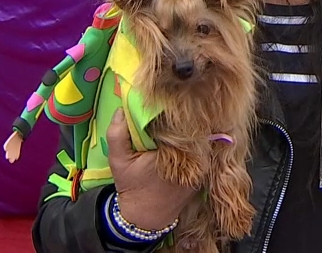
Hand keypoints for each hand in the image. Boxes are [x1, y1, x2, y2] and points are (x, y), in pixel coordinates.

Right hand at [106, 110, 195, 229]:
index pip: (179, 120)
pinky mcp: (203, 173)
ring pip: (197, 139)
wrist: (146, 217)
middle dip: (180, 119)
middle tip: (168, 111)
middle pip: (191, 128)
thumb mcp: (118, 160)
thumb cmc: (132, 187)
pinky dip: (191, 146)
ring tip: (175, 124)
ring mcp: (202, 165)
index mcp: (176, 150)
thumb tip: (122, 109)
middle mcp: (195, 156)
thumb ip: (118, 133)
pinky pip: (200, 151)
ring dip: (187, 132)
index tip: (161, 104)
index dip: (170, 110)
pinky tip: (180, 144)